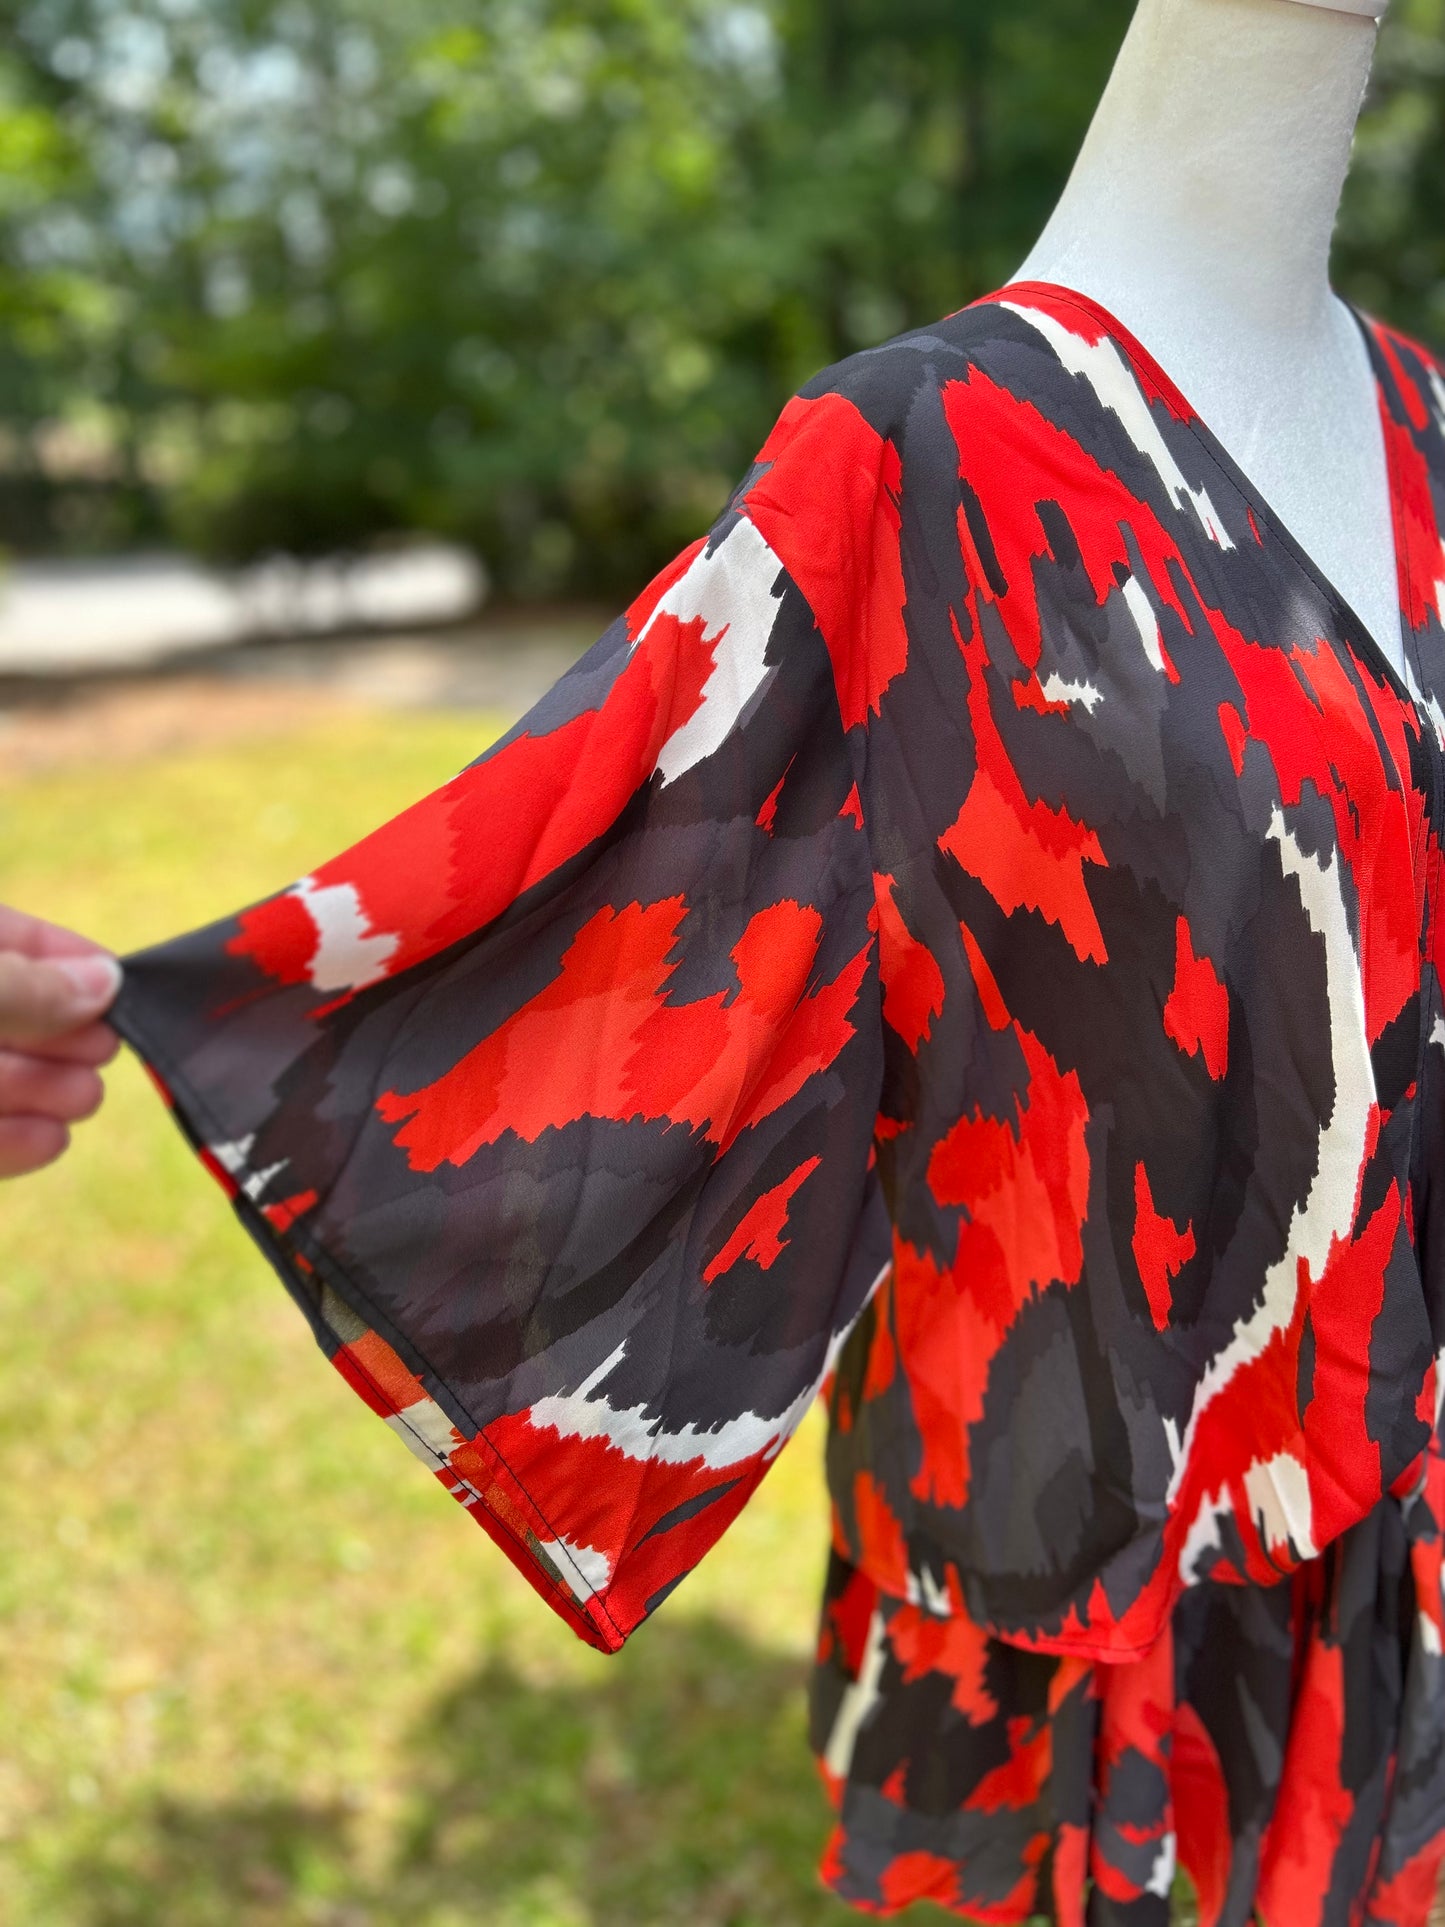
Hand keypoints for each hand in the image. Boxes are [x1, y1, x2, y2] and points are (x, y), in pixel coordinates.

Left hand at [0, 906, 121, 1178]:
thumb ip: (30, 989)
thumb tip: (106, 980)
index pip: (3, 934)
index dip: (59, 954)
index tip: (120, 981)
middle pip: (1, 1009)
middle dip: (55, 1033)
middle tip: (104, 1051)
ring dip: (39, 1088)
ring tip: (83, 1100)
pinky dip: (6, 1140)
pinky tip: (49, 1141)